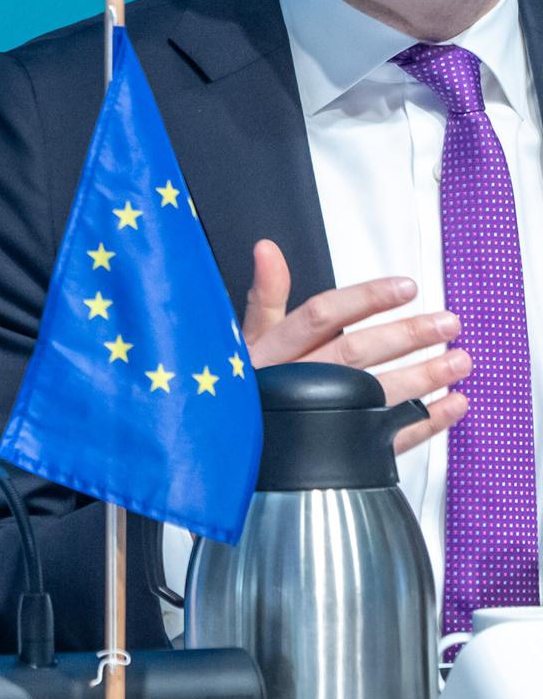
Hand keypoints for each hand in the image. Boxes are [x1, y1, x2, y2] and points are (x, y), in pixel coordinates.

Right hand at [244, 239, 469, 453]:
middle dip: (406, 337)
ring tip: (460, 362)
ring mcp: (320, 417)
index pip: (321, 316)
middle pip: (356, 353)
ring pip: (377, 394)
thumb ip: (265, 295)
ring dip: (424, 377)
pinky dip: (425, 422)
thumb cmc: (246, 386)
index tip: (406, 288)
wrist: (238, 445)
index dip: (365, 300)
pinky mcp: (340, 449)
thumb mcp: (246, 338)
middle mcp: (299, 381)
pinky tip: (451, 405)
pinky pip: (386, 436)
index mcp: (276, 351)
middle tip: (448, 324)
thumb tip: (267, 249)